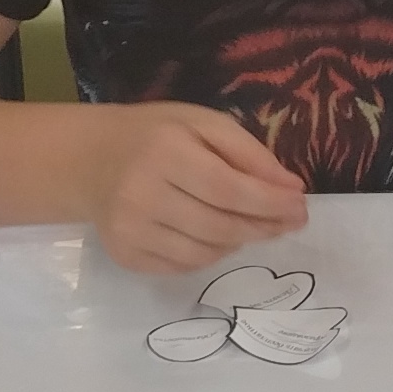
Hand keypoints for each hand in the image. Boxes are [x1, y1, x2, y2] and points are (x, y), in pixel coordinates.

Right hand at [88, 101, 308, 275]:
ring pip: (205, 254)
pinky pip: (183, 267)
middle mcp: (142, 195)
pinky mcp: (125, 255)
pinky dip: (208, 255)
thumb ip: (249, 154)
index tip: (300, 207)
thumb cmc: (157, 135)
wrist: (91, 159)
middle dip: (264, 227)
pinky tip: (213, 235)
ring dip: (238, 242)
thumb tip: (291, 189)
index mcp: (164, 153)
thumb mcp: (205, 124)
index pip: (228, 190)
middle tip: (290, 222)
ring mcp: (130, 230)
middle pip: (220, 227)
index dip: (269, 204)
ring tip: (248, 224)